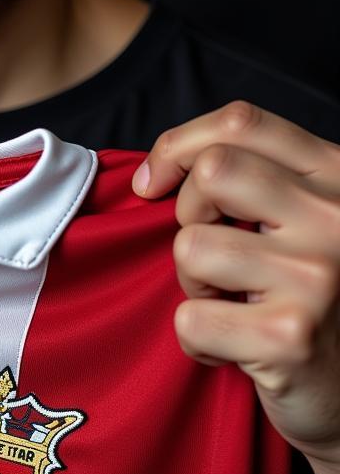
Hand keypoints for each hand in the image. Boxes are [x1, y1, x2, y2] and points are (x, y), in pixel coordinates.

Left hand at [135, 102, 339, 462]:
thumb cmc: (309, 302)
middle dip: (188, 215)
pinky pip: (190, 319)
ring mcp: (319, 277)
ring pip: (192, 246)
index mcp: (339, 178)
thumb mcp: (299, 224)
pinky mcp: (290, 336)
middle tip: (210, 257)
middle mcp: (339, 218)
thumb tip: (155, 172)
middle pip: (213, 172)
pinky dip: (197, 341)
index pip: (241, 122)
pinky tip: (237, 350)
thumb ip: (254, 181)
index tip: (153, 184)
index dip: (178, 146)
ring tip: (232, 307)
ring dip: (194, 285)